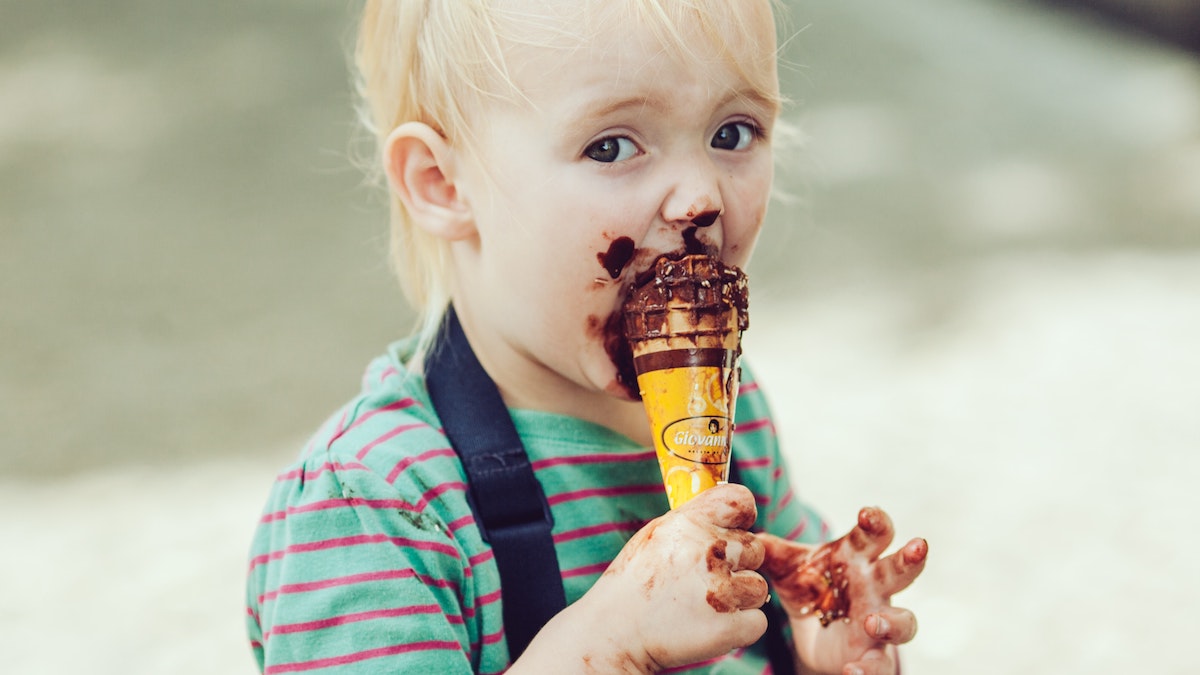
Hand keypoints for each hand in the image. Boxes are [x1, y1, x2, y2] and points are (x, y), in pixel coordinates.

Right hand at [569, 483, 769, 671]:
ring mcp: (720, 590)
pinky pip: (758, 621)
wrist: (614, 633)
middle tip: (703, 581)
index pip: (740, 501)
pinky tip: (709, 625)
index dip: (743, 516)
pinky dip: (740, 628)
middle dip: (737, 565)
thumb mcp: (657, 536)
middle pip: (755, 549)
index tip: (733, 531)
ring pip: (758, 588)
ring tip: (702, 606)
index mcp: (688, 523)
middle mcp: (707, 551)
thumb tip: (731, 512)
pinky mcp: (729, 626)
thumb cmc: (635, 583)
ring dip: (739, 599)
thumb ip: (694, 520)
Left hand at [758, 507, 926, 674]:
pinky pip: (880, 665)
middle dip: (911, 559)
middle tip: (918, 545)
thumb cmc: (810, 586)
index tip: (866, 513)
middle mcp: (876, 587)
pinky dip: (870, 670)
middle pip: (901, 570)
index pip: (874, 535)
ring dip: (894, 621)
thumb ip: (771, 552)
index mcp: (858, 557)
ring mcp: (880, 621)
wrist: (812, 631)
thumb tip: (749, 537)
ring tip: (873, 622)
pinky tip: (851, 671)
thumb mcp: (787, 568)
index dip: (875, 522)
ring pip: (905, 621)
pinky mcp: (875, 655)